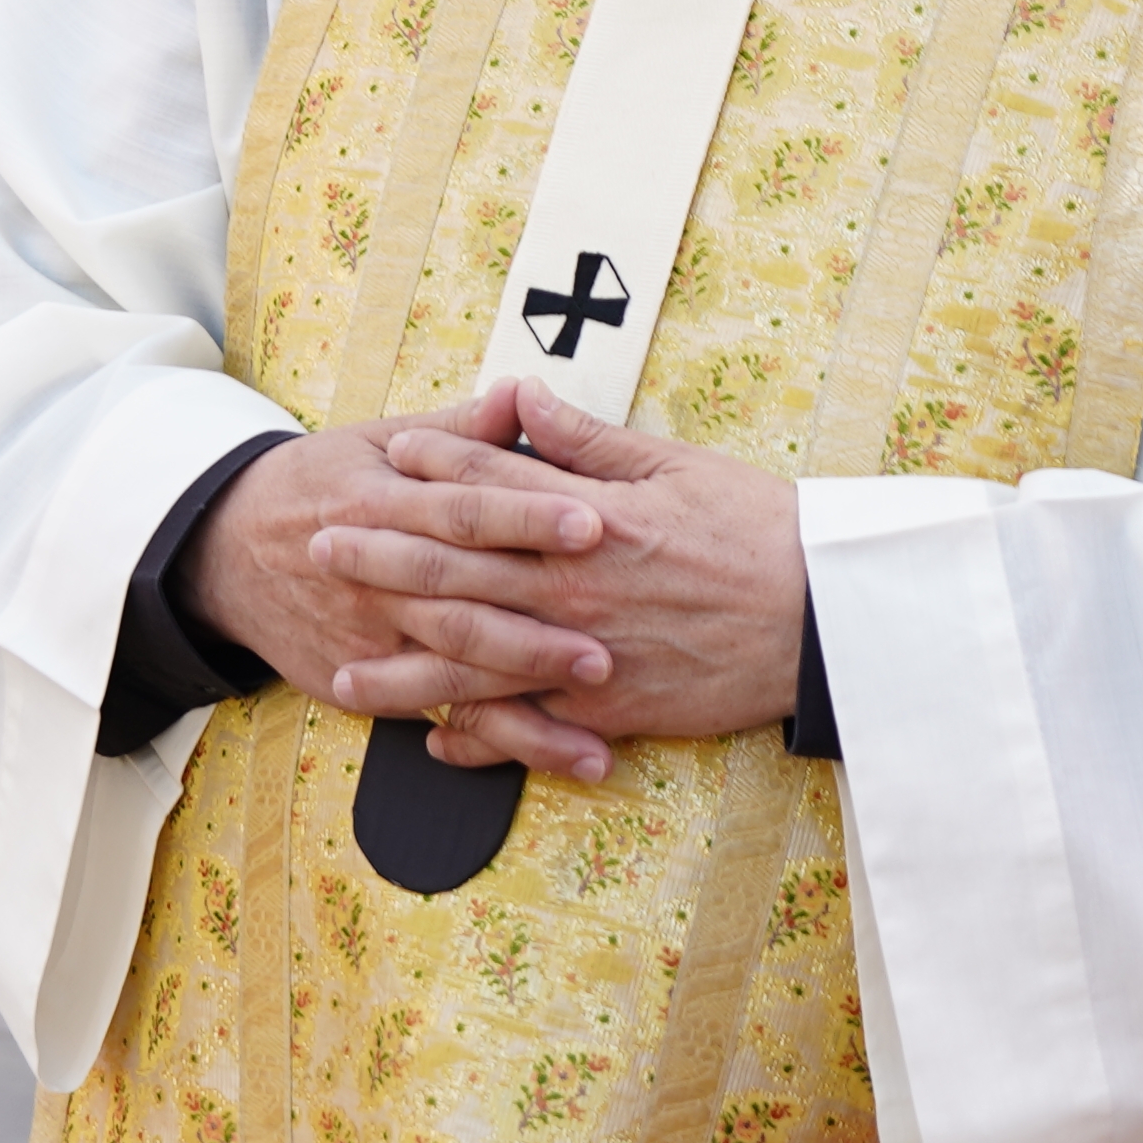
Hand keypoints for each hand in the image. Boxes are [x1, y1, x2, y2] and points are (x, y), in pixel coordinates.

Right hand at [186, 397, 618, 730]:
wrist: (226, 552)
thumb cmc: (323, 486)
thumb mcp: (376, 443)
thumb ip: (460, 433)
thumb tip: (525, 392)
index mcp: (383, 501)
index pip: (465, 509)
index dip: (528, 516)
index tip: (594, 522)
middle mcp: (375, 574)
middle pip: (462, 599)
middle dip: (535, 627)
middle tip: (607, 644)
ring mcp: (368, 635)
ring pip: (452, 668)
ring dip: (525, 699)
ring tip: (595, 716)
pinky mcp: (364, 682)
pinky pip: (437, 712)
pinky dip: (493, 741)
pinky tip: (552, 751)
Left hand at [304, 385, 811, 777]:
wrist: (822, 618)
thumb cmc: (757, 530)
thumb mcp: (675, 465)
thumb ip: (588, 440)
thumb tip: (524, 396)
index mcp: (587, 522)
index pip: (489, 490)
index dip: (432, 470)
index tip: (383, 455)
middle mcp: (571, 590)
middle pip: (456, 576)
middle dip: (382, 562)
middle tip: (320, 550)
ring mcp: (584, 654)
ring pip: (472, 667)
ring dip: (402, 673)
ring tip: (341, 676)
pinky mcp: (610, 708)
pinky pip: (528, 729)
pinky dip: (477, 742)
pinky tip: (432, 746)